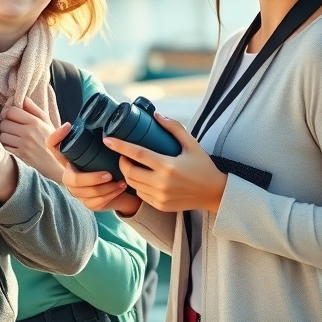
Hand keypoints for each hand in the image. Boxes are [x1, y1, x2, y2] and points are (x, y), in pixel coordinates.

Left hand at [0, 98, 63, 181]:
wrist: (59, 164)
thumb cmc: (54, 142)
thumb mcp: (48, 122)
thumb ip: (34, 109)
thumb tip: (23, 98)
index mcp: (35, 122)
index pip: (11, 111)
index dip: (9, 113)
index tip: (12, 116)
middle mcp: (28, 132)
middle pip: (4, 122)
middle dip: (6, 124)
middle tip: (12, 127)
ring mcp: (23, 145)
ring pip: (2, 135)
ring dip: (6, 135)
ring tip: (13, 137)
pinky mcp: (20, 156)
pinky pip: (5, 147)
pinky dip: (7, 146)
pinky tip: (14, 146)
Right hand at [44, 123, 141, 215]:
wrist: (126, 188)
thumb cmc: (114, 164)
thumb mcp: (108, 149)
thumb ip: (104, 138)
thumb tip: (110, 120)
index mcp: (72, 158)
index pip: (53, 145)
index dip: (56, 137)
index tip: (68, 126)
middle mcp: (70, 174)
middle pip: (70, 178)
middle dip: (90, 178)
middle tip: (109, 174)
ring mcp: (77, 190)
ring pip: (84, 193)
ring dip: (104, 188)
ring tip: (121, 181)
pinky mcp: (87, 203)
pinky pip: (94, 202)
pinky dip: (109, 196)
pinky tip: (119, 189)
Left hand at [104, 112, 226, 213]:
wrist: (214, 193)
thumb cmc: (203, 166)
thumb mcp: (192, 144)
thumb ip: (174, 128)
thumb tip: (156, 115)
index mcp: (168, 166)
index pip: (137, 154)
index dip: (120, 146)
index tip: (107, 140)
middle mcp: (162, 183)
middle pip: (130, 172)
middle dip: (122, 162)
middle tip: (123, 155)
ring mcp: (160, 197)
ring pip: (133, 184)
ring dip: (128, 174)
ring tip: (132, 165)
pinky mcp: (160, 206)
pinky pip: (141, 195)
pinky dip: (138, 185)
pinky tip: (143, 178)